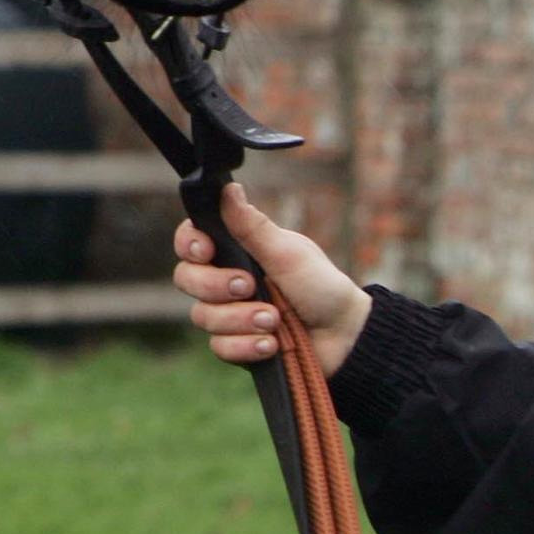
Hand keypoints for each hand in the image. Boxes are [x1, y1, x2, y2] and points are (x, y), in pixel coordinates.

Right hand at [173, 182, 372, 375]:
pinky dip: (246, 346)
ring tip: (274, 321)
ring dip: (239, 319)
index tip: (206, 251)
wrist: (346, 338)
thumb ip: (252, 226)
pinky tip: (271, 344)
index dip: (189, 245)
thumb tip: (227, 187)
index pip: (190, 241)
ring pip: (202, 316)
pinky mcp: (237, 344)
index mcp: (235, 250)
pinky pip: (220, 346)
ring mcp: (229, 314)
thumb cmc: (322, 288)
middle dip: (215, 285)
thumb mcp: (288, 253)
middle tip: (248, 287)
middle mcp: (225, 280)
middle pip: (186, 278)